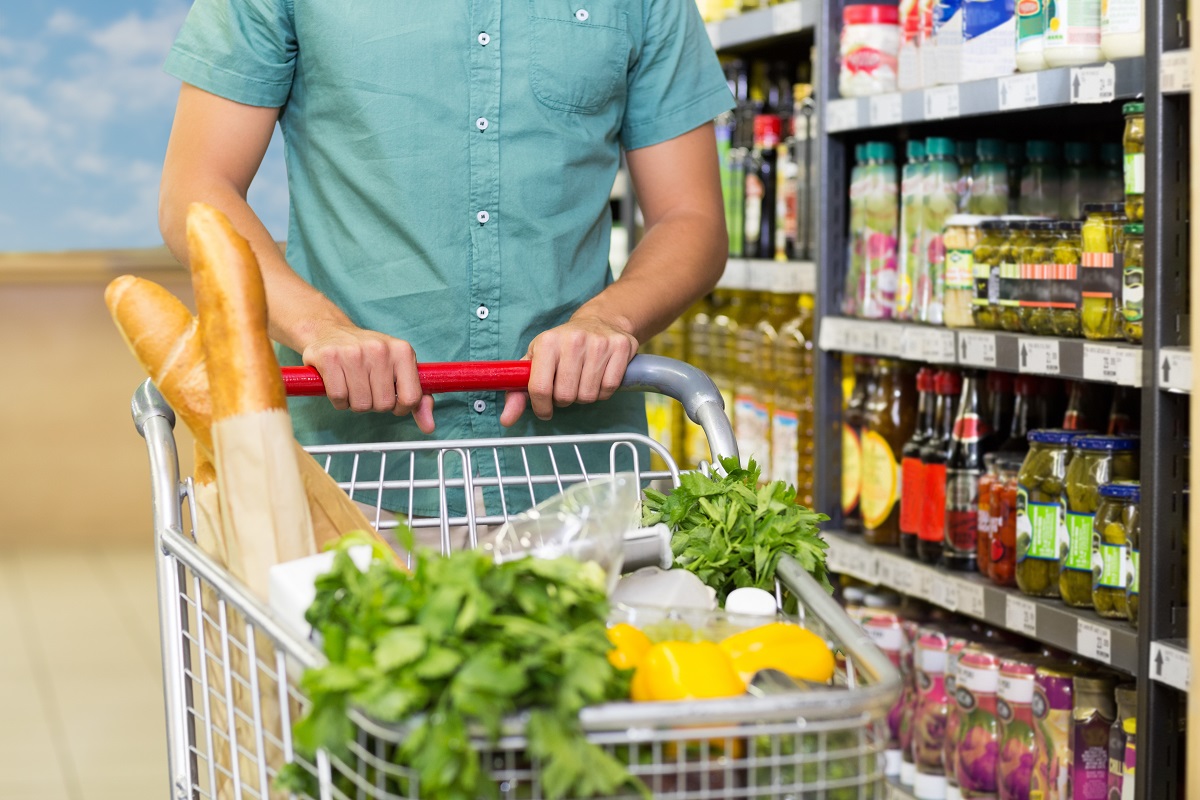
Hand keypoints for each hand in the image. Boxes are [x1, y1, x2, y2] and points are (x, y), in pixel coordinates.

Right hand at [301, 322, 434, 432]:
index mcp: (403, 351)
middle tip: (367, 388)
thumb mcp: (398, 369)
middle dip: (375, 404)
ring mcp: (354, 353)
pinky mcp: (330, 358)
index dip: (400, 407)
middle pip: (384, 405)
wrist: (329, 331)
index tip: (392, 400)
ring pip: (361, 404)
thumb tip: (429, 427)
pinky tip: (339, 384)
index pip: (411, 398)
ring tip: (353, 385)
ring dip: (355, 403)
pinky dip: (339, 400)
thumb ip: (417, 399)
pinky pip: (339, 398)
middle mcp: (380, 349)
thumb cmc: (368, 355)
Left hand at [500, 314, 637, 425]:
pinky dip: (603, 391)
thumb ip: (517, 392)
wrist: (599, 320)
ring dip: (584, 396)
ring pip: (588, 395)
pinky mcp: (621, 347)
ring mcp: (599, 343)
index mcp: (547, 342)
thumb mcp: (536, 362)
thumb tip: (506, 420)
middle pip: (566, 396)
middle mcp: (573, 340)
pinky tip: (598, 378)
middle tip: (567, 388)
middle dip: (565, 399)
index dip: (541, 407)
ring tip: (582, 381)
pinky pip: (609, 388)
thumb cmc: (562, 347)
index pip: (540, 388)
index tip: (545, 410)